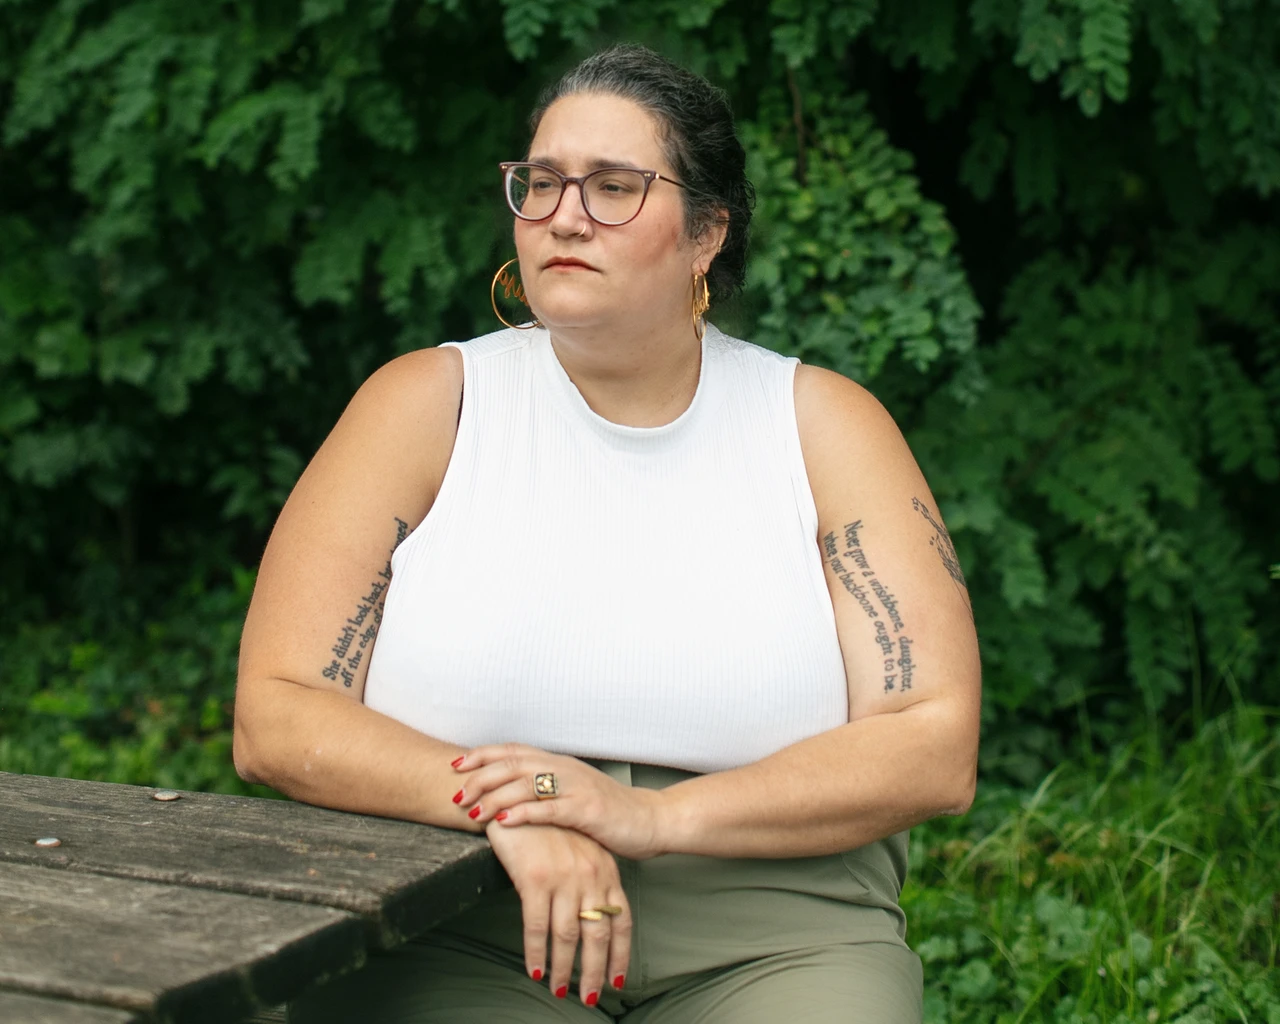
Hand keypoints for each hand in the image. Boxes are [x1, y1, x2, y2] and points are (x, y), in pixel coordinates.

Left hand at [452, 744, 667, 859]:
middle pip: (513, 764)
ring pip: (525, 785)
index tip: (456, 764)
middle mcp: (564, 769)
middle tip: (456, 794)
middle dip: (480, 778)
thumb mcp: (572, 791)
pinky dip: (523, 813)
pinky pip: (549, 808)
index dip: (482, 755)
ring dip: (494, 797)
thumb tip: (507, 792)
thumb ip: (544, 788)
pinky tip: (504, 822)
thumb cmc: (607, 810)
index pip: (512, 751)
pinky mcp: (586, 810)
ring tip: (472, 811)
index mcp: (558, 763)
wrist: (648, 820)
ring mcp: (576, 788)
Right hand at [484, 819, 631, 1006]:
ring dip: (564, 969)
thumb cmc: (547, 824)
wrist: (517, 796)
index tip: (618, 978)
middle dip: (595, 971)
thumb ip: (590, 879)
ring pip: (568, 937)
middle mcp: (590, 876)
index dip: (620, 952)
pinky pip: (536, 928)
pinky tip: (535, 969)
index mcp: (605, 869)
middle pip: (598, 935)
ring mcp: (564, 878)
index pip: (621, 920)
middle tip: (590, 996)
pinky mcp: (536, 878)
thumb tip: (593, 916)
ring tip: (560, 989)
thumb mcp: (580, 847)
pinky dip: (536, 953)